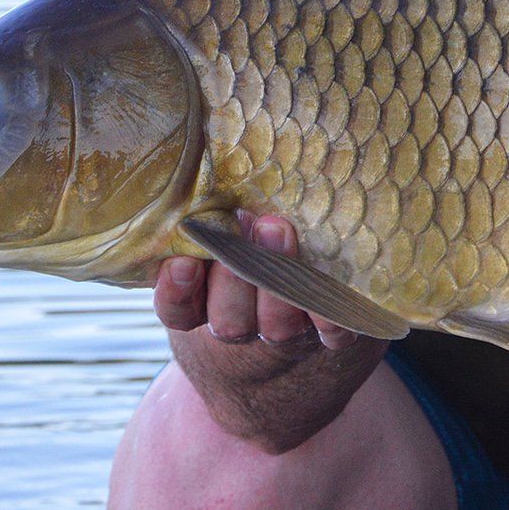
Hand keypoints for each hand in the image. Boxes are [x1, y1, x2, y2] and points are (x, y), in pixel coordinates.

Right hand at [154, 211, 359, 350]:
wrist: (291, 297)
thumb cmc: (243, 245)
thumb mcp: (217, 231)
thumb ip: (208, 216)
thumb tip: (212, 173)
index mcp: (203, 305)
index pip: (179, 310)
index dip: (177, 291)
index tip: (182, 261)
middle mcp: (240, 324)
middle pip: (229, 320)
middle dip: (236, 279)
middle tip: (250, 226)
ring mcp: (284, 333)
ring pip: (276, 326)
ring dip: (280, 286)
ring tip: (282, 232)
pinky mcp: (327, 335)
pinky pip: (331, 335)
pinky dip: (330, 319)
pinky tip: (330, 294)